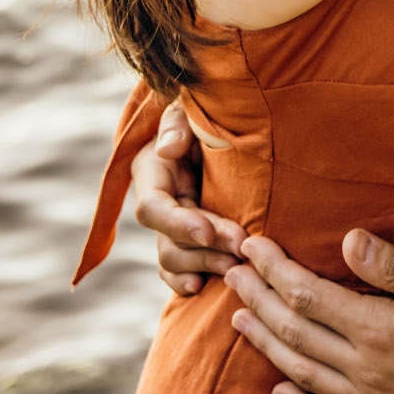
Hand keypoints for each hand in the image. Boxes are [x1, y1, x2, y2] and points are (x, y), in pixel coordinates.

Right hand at [133, 99, 246, 294]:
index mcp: (153, 171)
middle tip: (240, 249)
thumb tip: (168, 148)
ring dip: (205, 265)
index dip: (177, 224)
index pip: (153, 207)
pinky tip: (202, 287)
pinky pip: (178, 268)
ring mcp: (172, 222)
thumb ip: (178, 123)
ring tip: (237, 266)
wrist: (228, 122)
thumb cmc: (207, 109)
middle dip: (203, 248)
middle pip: (169, 239)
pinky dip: (186, 280)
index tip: (208, 232)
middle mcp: (159, 201)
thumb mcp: (190, 107)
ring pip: (175, 258)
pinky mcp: (188, 236)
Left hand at [225, 230, 393, 393]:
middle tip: (232, 273)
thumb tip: (349, 241)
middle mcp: (365, 367)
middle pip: (295, 330)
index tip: (254, 245)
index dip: (276, 269)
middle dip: (260, 298)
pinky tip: (277, 388)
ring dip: (266, 340)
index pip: (309, 295)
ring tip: (241, 319)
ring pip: (301, 367)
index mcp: (380, 330)